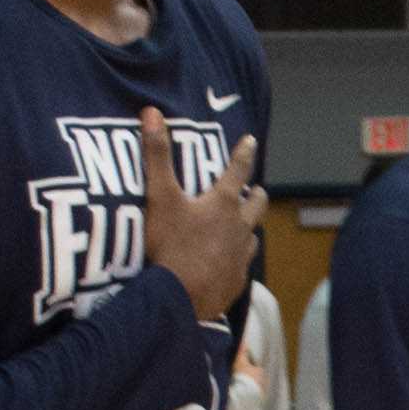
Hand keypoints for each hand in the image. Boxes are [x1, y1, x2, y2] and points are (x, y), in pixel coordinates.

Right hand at [135, 106, 264, 310]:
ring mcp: (241, 256)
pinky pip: (242, 266)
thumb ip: (157, 156)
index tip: (251, 140)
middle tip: (255, 190)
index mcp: (223, 203)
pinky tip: (228, 264)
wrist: (180, 297)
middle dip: (256, 194)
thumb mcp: (160, 196)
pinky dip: (237, 260)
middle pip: (257, 204)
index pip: (238, 170)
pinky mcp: (236, 281)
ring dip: (248, 228)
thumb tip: (151, 112)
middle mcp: (239, 227)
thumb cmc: (171, 244)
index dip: (243, 153)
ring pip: (252, 236)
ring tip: (241, 228)